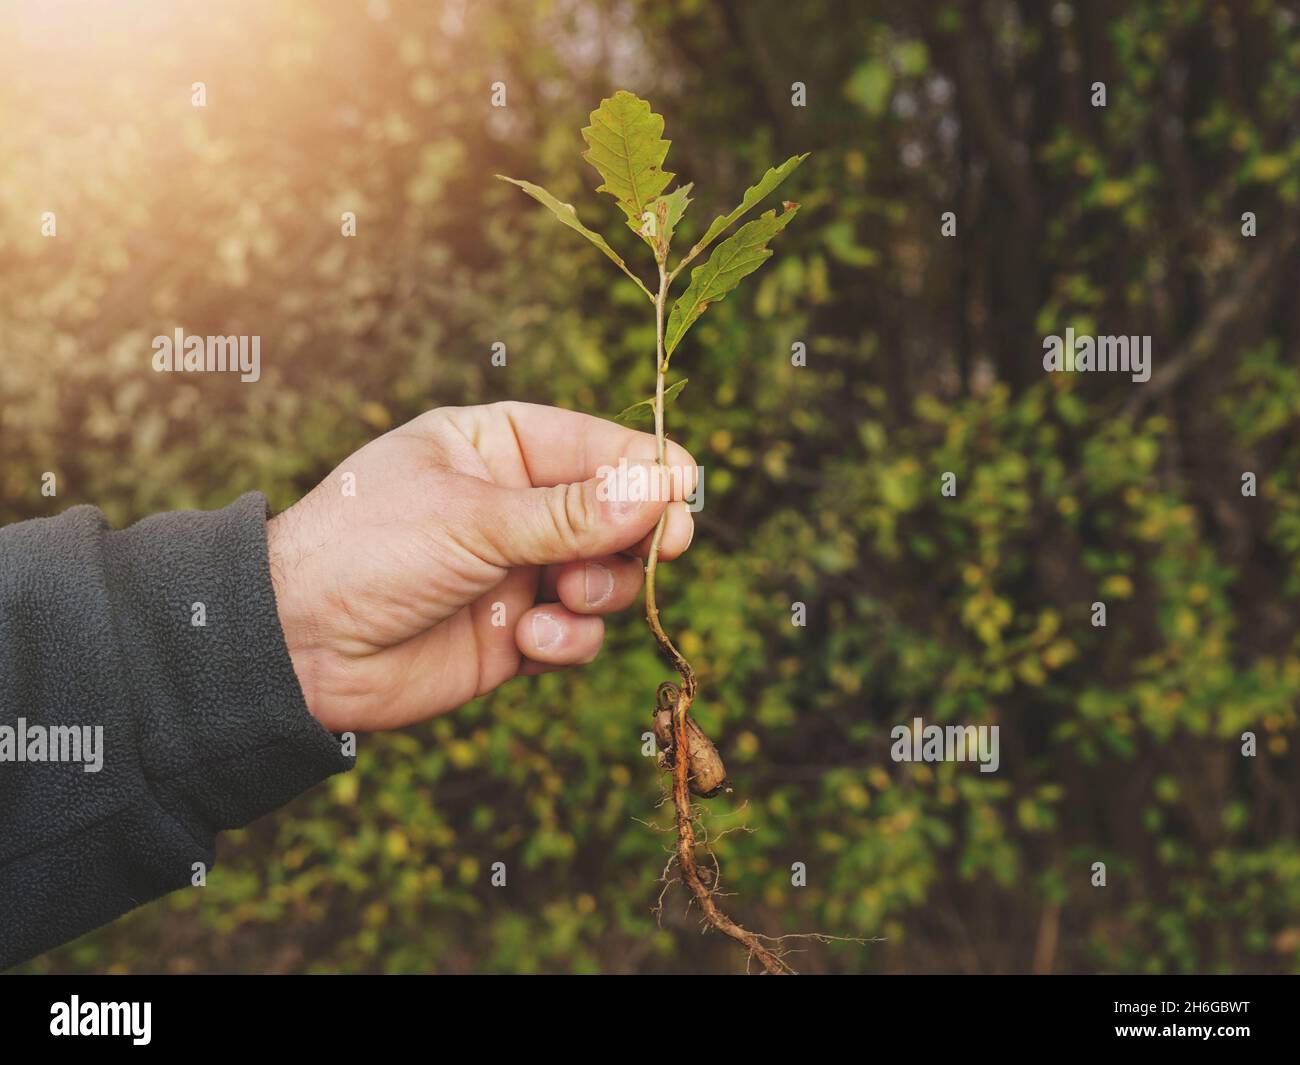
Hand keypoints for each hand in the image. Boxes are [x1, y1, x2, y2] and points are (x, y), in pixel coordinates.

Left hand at [266, 402, 697, 731]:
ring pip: (607, 577)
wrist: (295, 648)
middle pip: (617, 514)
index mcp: (497, 448)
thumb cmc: (368, 551)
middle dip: (638, 534)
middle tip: (666, 548)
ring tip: (562, 598)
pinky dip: (568, 640)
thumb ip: (572, 512)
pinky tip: (529, 642)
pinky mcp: (516, 635)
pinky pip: (578, 634)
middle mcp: (515, 506)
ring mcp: (518, 572)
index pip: (596, 446)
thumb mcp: (473, 519)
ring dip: (600, 590)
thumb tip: (663, 486)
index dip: (647, 466)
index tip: (686, 490)